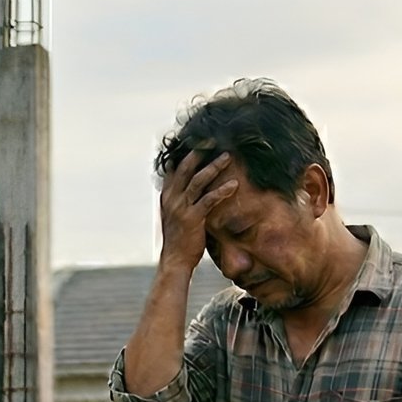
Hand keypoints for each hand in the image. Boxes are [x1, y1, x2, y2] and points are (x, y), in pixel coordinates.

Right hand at [158, 149, 236, 272]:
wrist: (175, 262)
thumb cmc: (179, 240)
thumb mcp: (175, 216)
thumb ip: (182, 201)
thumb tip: (194, 189)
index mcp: (167, 197)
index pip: (173, 169)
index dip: (185, 153)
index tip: (198, 141)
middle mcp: (171, 199)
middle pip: (185, 168)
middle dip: (199, 152)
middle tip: (212, 139)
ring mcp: (181, 208)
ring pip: (197, 180)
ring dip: (213, 167)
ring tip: (227, 157)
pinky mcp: (192, 218)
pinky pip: (209, 199)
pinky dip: (222, 190)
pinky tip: (234, 184)